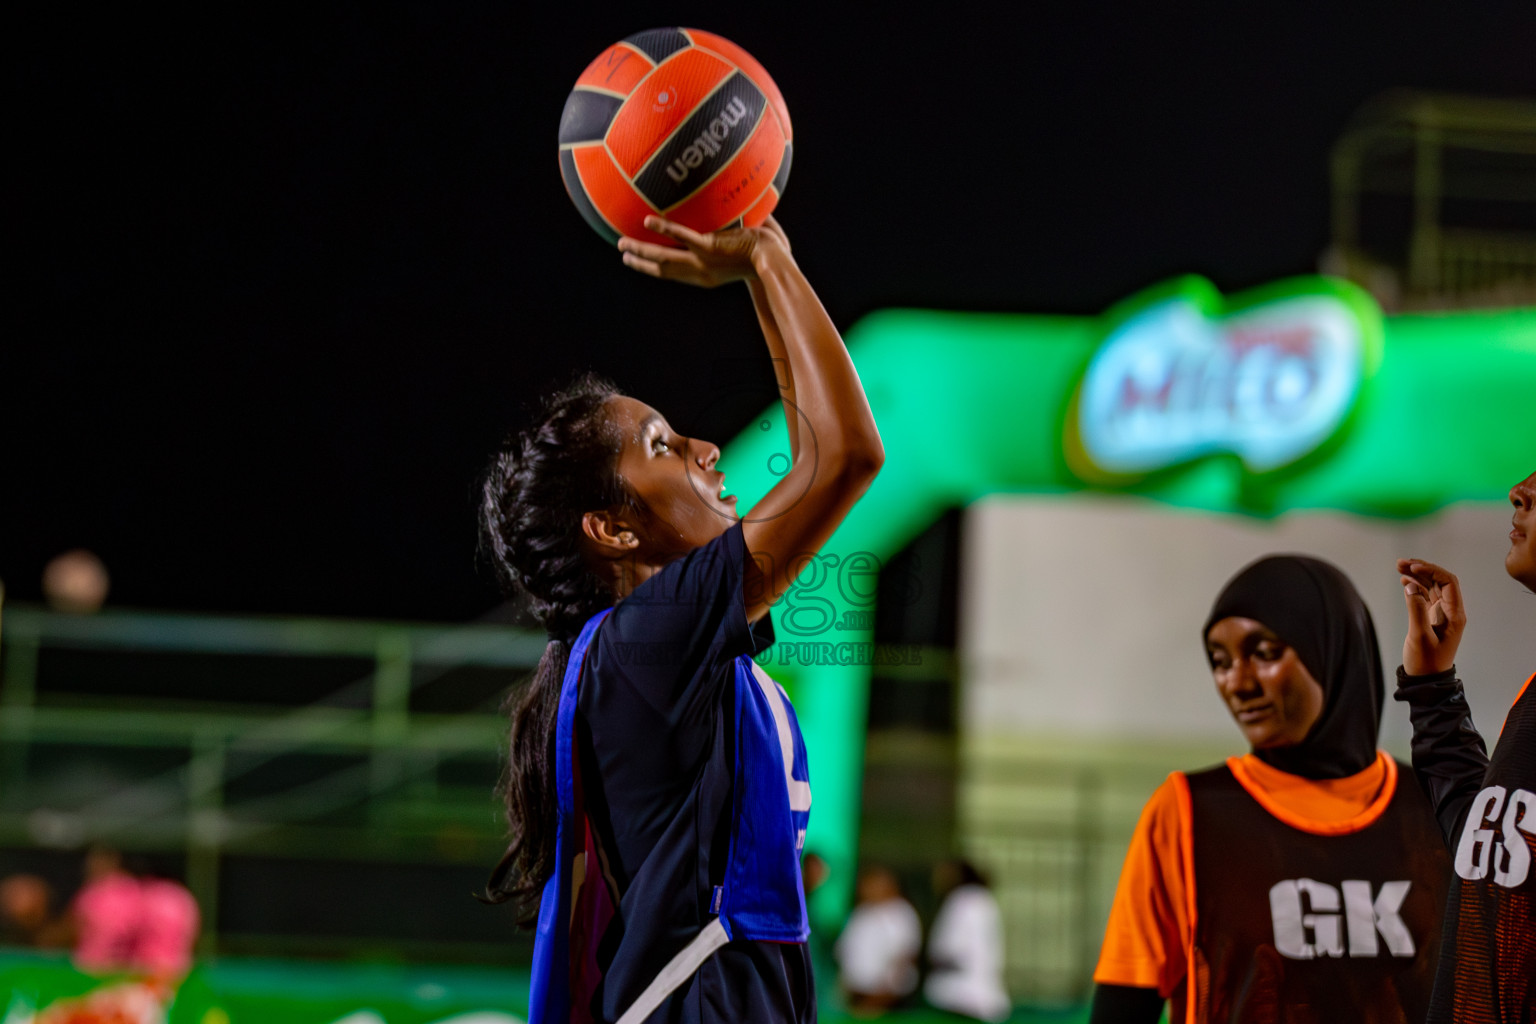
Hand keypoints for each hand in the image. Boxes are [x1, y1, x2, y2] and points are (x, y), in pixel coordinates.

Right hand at [617, 215, 789, 287]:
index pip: (675, 273)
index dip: (655, 269)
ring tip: (621, 243)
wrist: (776, 263)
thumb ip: (735, 228)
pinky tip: (647, 222)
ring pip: (664, 258)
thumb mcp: (746, 245)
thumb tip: (739, 202)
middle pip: (662, 270)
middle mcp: (700, 272)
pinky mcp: (709, 248)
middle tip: (623, 255)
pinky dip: (664, 230)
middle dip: (641, 263)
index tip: (640, 263)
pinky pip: (682, 237)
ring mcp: (703, 261)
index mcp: (706, 275)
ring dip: (641, 250)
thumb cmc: (769, 255)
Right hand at [1398, 558, 1466, 675]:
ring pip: (1431, 587)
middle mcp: (1450, 612)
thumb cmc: (1426, 662)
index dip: (1431, 571)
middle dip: (1422, 569)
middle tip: (1401, 562)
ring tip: (1399, 567)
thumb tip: (1410, 585)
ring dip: (1416, 576)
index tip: (1412, 568)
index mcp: (1454, 615)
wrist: (1426, 680)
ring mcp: (1441, 614)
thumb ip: (1415, 609)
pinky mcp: (1431, 618)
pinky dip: (1414, 586)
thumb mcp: (1420, 636)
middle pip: (1439, 581)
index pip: (1448, 582)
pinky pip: (1425, 596)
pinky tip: (1404, 581)